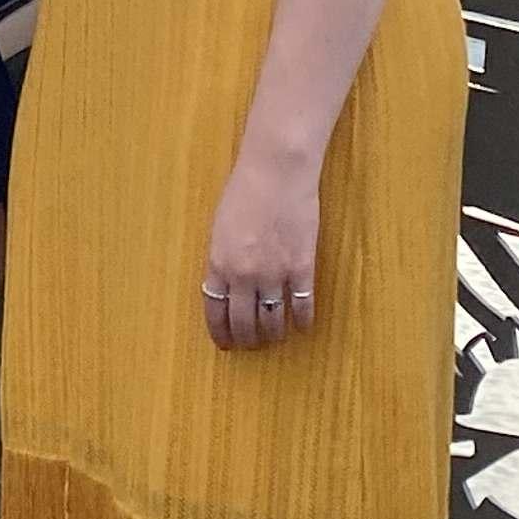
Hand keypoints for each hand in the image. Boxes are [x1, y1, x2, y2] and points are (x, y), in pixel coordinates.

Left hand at [201, 150, 318, 353]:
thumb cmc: (245, 190)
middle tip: (251, 346)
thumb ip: (222, 258)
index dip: (221, 332)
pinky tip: (302, 326)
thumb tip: (224, 285)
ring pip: (272, 320)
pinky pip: (302, 306)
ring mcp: (274, 274)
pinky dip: (302, 321)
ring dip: (273, 335)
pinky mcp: (301, 269)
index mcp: (219, 263)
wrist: (276, 172)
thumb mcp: (220, 227)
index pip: (215, 310)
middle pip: (244, 322)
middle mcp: (243, 275)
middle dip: (247, 340)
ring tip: (274, 338)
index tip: (225, 344)